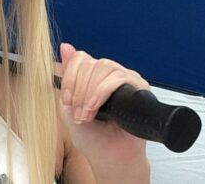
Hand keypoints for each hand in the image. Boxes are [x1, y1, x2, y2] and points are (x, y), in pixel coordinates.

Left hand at [59, 42, 149, 165]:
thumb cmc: (92, 136)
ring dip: (90, 92)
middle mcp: (109, 74)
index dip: (70, 77)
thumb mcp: (68, 106)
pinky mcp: (139, 87)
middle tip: (78, 113)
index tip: (67, 101)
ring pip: (104, 67)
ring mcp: (125, 79)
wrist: (110, 158)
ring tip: (87, 114)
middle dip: (79, 90)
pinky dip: (102, 92)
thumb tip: (65, 46)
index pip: (80, 58)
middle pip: (91, 63)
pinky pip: (119, 77)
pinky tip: (96, 108)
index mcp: (92, 75)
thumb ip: (67, 78)